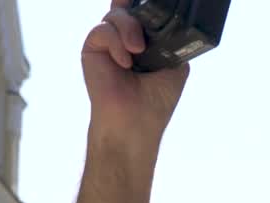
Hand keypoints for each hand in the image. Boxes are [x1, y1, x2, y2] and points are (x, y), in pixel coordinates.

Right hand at [81, 0, 189, 150]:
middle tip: (145, 33)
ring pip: (116, 15)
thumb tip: (171, 21)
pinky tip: (124, 62)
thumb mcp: (175, 66)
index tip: (150, 2)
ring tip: (138, 50)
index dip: (142, 4)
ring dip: (129, 28)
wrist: (136, 123)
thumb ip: (172, 40)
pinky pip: (102, 31)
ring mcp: (109, 43)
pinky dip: (116, 43)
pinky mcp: (93, 49)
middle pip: (128, 8)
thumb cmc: (156, 101)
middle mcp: (125, 39)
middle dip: (137, 10)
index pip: (142, 12)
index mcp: (145, 41)